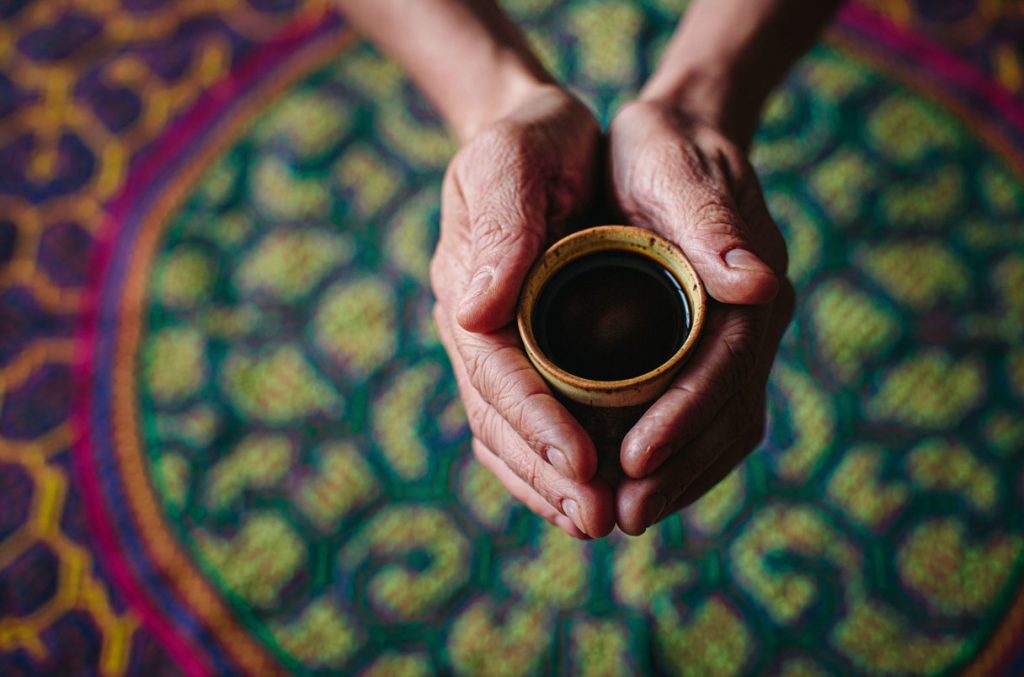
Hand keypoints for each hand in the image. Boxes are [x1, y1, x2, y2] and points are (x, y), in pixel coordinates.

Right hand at [430, 84, 615, 538]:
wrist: (540, 128)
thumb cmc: (531, 137)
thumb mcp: (512, 159)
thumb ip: (500, 226)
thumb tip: (475, 312)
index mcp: (470, 288)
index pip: (496, 374)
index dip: (536, 425)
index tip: (583, 466)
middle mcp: (479, 327)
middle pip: (500, 420)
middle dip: (546, 473)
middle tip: (598, 520)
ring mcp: (501, 343)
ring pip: (511, 432)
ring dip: (550, 483)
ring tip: (597, 522)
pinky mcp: (529, 349)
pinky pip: (530, 419)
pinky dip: (553, 461)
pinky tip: (588, 489)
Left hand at [607, 98, 793, 534]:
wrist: (677, 137)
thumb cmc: (662, 150)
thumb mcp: (673, 168)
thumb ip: (710, 220)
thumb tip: (755, 285)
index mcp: (748, 284)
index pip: (724, 368)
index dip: (683, 419)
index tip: (635, 461)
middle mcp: (753, 320)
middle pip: (728, 415)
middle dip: (679, 470)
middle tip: (623, 513)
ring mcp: (738, 339)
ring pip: (723, 427)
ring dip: (679, 477)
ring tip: (624, 514)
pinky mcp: (713, 350)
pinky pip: (708, 417)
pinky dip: (679, 457)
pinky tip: (637, 482)